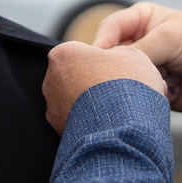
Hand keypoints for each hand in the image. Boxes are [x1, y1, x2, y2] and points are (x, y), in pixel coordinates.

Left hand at [44, 41, 165, 134]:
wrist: (122, 130)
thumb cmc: (126, 87)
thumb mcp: (131, 54)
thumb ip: (115, 52)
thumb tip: (113, 59)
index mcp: (63, 54)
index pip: (82, 52)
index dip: (104, 61)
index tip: (119, 71)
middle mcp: (50, 79)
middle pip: (76, 75)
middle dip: (93, 82)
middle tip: (118, 91)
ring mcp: (52, 106)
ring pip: (74, 99)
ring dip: (90, 103)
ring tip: (114, 110)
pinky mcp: (58, 129)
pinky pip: (75, 120)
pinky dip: (88, 121)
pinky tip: (106, 125)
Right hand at [92, 2, 181, 112]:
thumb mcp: (169, 39)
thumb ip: (137, 49)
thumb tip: (109, 63)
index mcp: (140, 20)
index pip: (109, 29)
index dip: (101, 43)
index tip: (97, 58)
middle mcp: (139, 41)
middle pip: (113, 55)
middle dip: (121, 65)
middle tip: (125, 74)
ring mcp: (144, 65)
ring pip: (123, 76)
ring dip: (138, 80)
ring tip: (161, 79)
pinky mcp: (150, 86)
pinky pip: (137, 92)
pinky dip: (148, 93)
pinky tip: (167, 90)